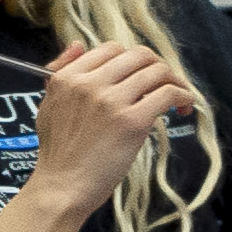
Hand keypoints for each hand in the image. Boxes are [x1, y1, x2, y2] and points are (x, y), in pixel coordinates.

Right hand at [24, 40, 197, 200]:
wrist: (62, 187)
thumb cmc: (59, 151)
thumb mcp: (49, 105)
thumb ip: (61, 73)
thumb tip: (77, 45)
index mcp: (67, 78)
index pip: (111, 49)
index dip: (132, 60)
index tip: (142, 75)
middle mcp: (89, 84)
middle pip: (139, 55)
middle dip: (157, 66)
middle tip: (165, 83)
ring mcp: (111, 101)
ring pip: (158, 71)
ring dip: (175, 81)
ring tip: (178, 98)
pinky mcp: (132, 121)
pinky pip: (168, 94)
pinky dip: (183, 97)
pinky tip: (182, 108)